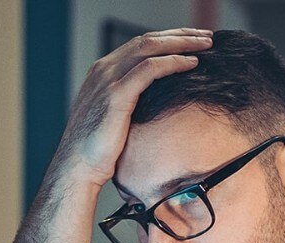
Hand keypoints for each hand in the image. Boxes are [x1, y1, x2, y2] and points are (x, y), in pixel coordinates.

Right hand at [51, 28, 213, 190]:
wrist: (78, 165)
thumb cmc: (98, 148)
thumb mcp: (115, 116)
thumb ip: (131, 101)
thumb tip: (157, 103)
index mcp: (103, 71)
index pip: (140, 44)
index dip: (170, 38)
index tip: (194, 40)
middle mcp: (104, 69)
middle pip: (148, 40)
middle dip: (181, 35)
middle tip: (207, 35)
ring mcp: (108, 79)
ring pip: (150, 47)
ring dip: (182, 43)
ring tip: (207, 44)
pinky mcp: (116, 95)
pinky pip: (149, 69)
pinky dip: (173, 62)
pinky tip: (192, 63)